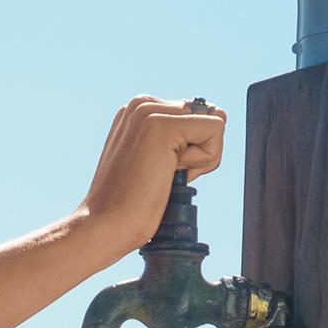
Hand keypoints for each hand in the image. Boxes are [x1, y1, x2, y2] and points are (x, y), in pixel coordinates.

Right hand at [77, 96, 229, 251]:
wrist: (107, 223)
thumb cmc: (130, 202)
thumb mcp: (154, 158)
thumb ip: (179, 136)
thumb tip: (220, 117)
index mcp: (138, 110)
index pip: (198, 116)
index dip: (191, 149)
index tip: (158, 169)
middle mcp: (141, 104)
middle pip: (209, 116)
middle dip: (198, 152)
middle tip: (163, 174)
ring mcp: (149, 111)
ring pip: (214, 123)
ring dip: (200, 158)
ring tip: (163, 174)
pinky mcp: (162, 125)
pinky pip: (216, 129)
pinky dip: (203, 160)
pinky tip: (170, 173)